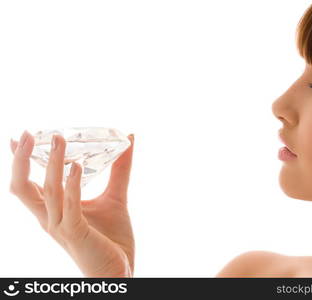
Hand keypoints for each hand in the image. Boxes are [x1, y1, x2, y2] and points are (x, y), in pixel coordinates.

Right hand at [9, 131, 135, 276]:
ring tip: (59, 140)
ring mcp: (62, 227)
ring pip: (48, 192)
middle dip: (22, 160)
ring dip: (52, 164)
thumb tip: (130, 140)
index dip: (20, 162)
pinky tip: (77, 166)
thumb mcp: (115, 198)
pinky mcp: (77, 234)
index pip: (28, 185)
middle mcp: (51, 219)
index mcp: (54, 211)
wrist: (119, 272)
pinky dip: (71, 186)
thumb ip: (119, 171)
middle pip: (23, 188)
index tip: (18, 138)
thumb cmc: (112, 239)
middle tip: (27, 134)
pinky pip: (70, 206)